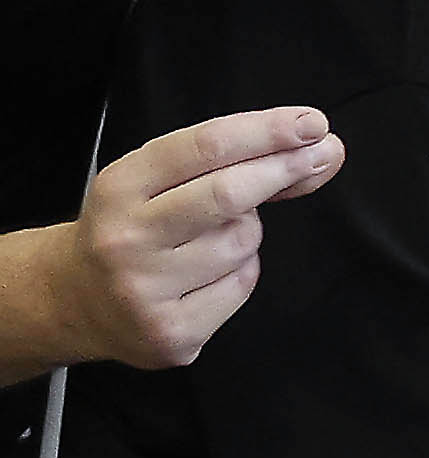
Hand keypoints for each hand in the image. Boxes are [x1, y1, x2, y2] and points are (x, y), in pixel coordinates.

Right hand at [56, 110, 344, 368]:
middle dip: (285, 169)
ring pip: (242, 241)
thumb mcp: (157, 182)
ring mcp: (146, 290)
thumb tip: (320, 149)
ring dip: (248, 230)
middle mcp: (126, 238)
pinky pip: (242, 284)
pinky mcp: (172, 333)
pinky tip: (206, 274)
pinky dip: (241, 270)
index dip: (266, 132)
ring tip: (209, 237)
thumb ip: (232, 162)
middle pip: (228, 194)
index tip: (311, 123)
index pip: (204, 148)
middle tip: (323, 153)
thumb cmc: (132, 228)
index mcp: (119, 188)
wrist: (76, 300)